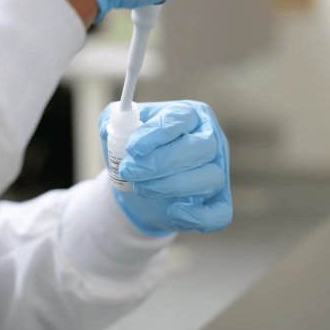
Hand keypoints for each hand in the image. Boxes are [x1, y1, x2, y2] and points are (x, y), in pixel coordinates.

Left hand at [99, 101, 231, 235]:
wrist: (139, 184)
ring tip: (141, 188)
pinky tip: (172, 211)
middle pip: (198, 147)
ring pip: (209, 178)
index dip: (156, 134)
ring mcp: (219, 170)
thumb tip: (110, 124)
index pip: (180, 118)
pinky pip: (218, 212)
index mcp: (190, 114)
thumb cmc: (134, 152)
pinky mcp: (218, 200)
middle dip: (161, 163)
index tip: (133, 149)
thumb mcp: (118, 132)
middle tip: (130, 171)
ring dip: (170, 186)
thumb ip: (111, 121)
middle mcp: (211, 139)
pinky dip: (196, 215)